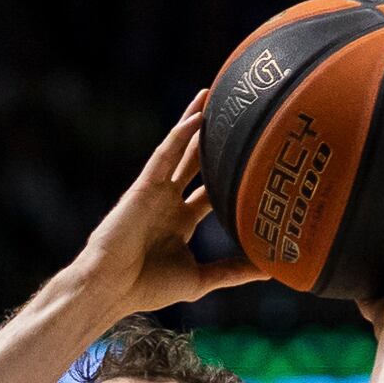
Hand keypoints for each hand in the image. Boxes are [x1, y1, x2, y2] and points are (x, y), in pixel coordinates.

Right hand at [71, 98, 264, 319]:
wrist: (112, 288)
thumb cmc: (148, 287)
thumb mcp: (201, 278)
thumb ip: (233, 271)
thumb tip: (272, 267)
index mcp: (182, 219)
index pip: (213, 189)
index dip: (232, 171)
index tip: (259, 157)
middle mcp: (170, 200)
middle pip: (198, 160)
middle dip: (215, 138)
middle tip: (240, 113)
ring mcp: (156, 190)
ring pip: (181, 148)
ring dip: (196, 121)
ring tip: (215, 94)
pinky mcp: (143, 185)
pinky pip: (164, 154)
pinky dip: (180, 135)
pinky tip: (198, 117)